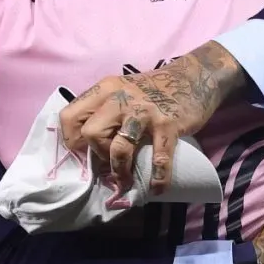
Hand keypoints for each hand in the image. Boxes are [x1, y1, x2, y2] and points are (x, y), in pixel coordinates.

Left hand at [60, 41, 245, 192]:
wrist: (193, 76)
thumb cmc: (152, 89)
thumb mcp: (121, 90)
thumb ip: (104, 110)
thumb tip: (88, 146)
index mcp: (104, 89)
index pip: (70, 117)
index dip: (72, 140)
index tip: (84, 152)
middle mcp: (120, 98)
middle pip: (91, 133)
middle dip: (98, 154)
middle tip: (109, 161)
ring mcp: (144, 112)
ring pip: (119, 148)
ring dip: (120, 170)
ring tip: (126, 180)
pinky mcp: (168, 125)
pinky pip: (158, 158)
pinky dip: (157, 178)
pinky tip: (157, 187)